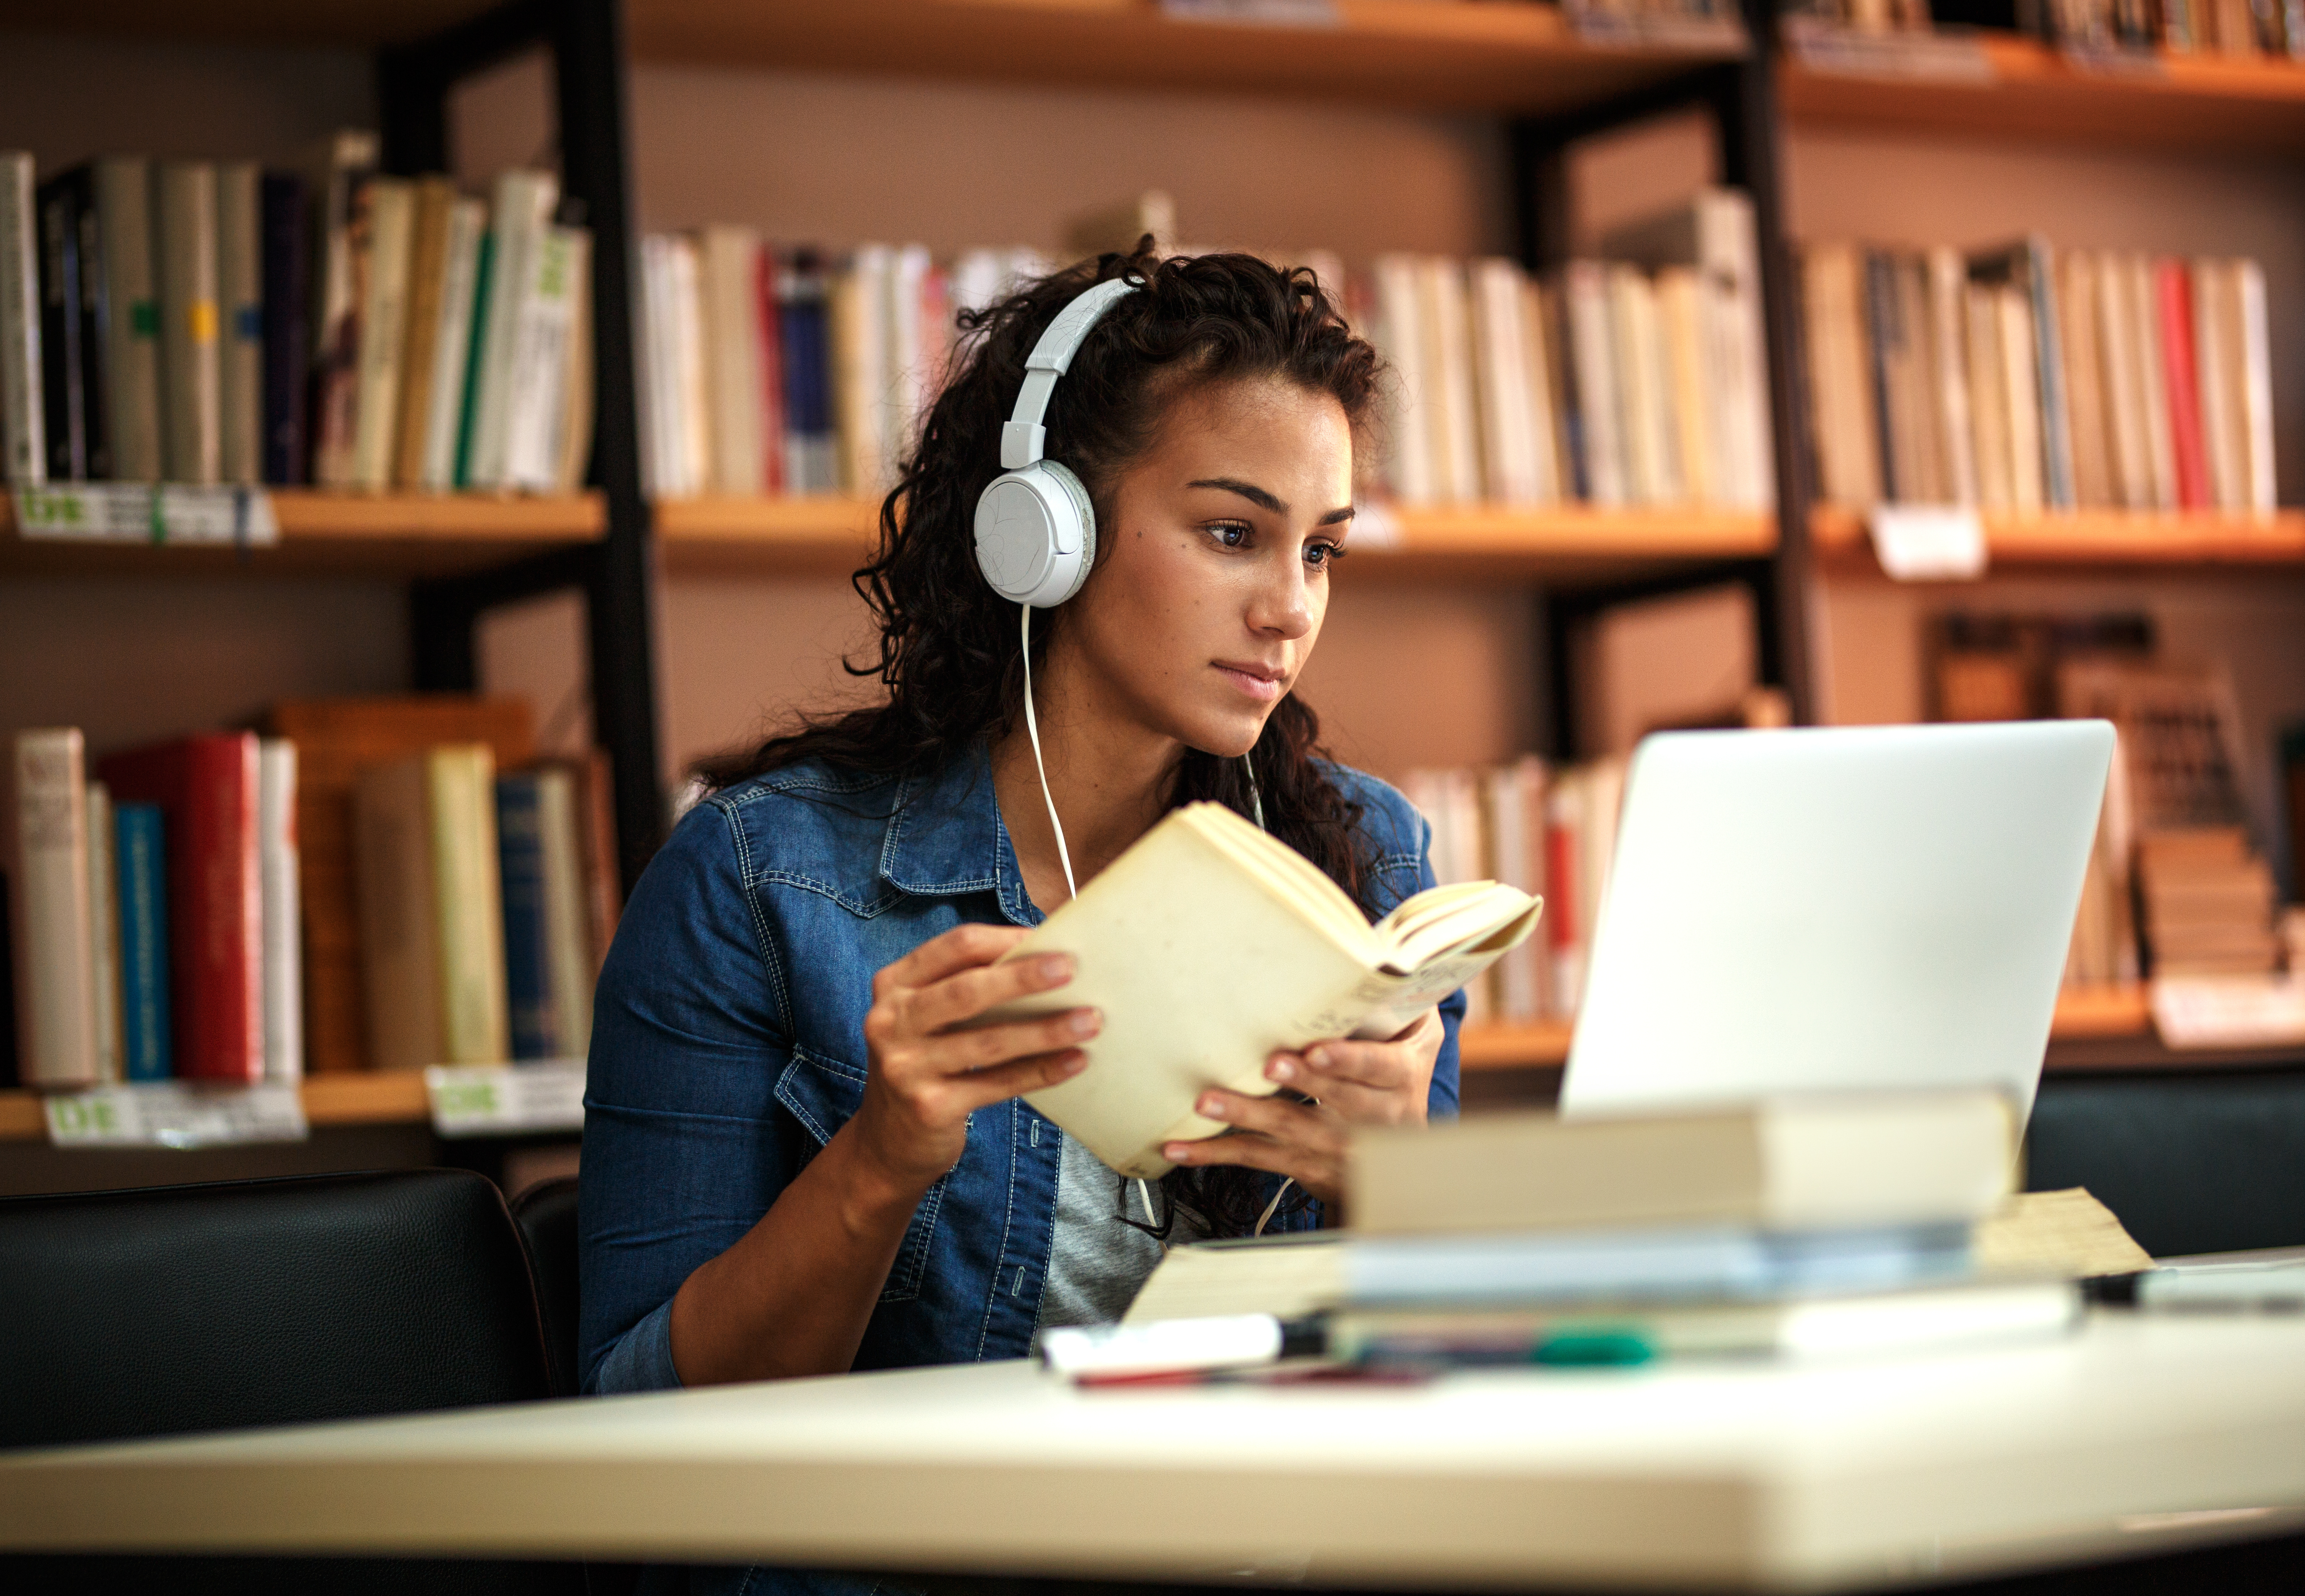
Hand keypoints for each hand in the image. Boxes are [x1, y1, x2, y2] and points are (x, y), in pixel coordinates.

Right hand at [851, 923, 1097, 1193]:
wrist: (888, 1141)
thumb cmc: (924, 1062)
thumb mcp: (927, 1017)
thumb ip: (966, 987)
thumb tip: (1046, 960)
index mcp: (894, 984)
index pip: (954, 947)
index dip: (1004, 940)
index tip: (1049, 937)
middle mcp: (891, 1021)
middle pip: (967, 990)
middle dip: (1024, 977)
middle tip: (1072, 969)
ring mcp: (905, 1067)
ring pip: (988, 1041)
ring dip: (1045, 1030)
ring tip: (1090, 1021)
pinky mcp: (929, 1107)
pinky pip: (997, 1084)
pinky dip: (1040, 1071)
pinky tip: (1075, 1062)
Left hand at [1159, 1007, 1443, 1211]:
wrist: (1405, 1161)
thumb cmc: (1398, 1076)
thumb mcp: (1417, 1039)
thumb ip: (1404, 1000)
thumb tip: (1386, 948)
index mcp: (1400, 1078)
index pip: (1376, 1068)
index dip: (1347, 1060)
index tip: (1317, 1051)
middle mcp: (1373, 1118)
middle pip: (1334, 1100)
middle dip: (1300, 1083)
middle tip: (1267, 1065)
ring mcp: (1337, 1147)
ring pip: (1290, 1130)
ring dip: (1246, 1116)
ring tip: (1207, 1102)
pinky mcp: (1305, 1166)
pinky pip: (1258, 1159)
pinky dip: (1216, 1154)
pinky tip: (1181, 1149)